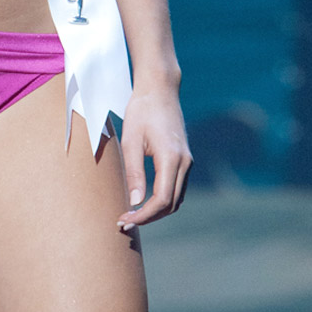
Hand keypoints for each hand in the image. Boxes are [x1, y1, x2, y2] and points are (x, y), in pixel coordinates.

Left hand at [116, 83, 190, 231]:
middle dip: (149, 217)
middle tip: (124, 221)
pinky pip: (177, 188)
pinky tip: (144, 201)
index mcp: (172, 158)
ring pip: (176, 198)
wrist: (160, 90)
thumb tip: (134, 202)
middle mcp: (185, 163)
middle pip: (171, 204)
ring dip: (157, 211)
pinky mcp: (184, 159)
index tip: (125, 220)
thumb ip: (134, 172)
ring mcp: (187, 161)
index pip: (162, 200)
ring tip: (132, 214)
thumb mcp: (131, 140)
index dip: (144, 215)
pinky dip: (163, 200)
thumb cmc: (141, 111)